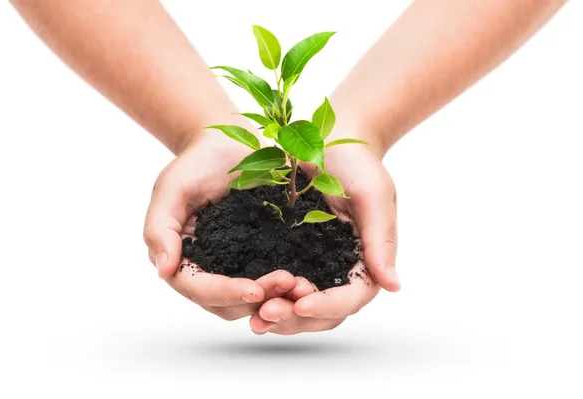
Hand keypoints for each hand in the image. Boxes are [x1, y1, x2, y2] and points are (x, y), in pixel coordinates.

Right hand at [143, 130, 296, 319]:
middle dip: (255, 299)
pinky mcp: (257, 257)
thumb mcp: (172, 189)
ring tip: (298, 285)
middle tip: (286, 284)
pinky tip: (303, 279)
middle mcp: (205, 269)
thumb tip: (164, 271)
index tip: (254, 291)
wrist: (226, 147)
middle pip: (224, 303)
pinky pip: (267, 280)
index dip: (224, 293)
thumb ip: (160, 229)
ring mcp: (232, 266)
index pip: (196, 288)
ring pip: (249, 299)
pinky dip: (283, 286)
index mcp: (180, 258)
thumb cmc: (195, 164)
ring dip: (273, 298)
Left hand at [250, 141, 399, 334]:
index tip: (301, 303)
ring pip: (300, 308)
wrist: (329, 139)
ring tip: (255, 315)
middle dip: (297, 317)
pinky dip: (266, 297)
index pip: (352, 297)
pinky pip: (280, 287)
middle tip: (267, 312)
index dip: (328, 305)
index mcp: (366, 261)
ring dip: (279, 315)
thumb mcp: (373, 195)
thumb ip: (381, 240)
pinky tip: (246, 298)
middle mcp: (341, 269)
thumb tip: (393, 286)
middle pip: (324, 312)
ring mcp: (315, 266)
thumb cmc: (357, 163)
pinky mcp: (291, 257)